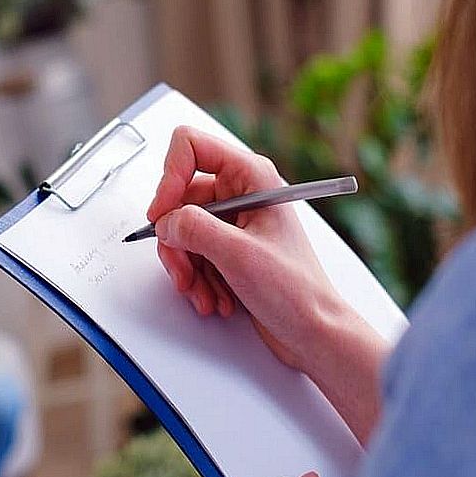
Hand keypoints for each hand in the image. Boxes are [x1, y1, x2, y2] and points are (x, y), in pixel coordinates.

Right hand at [146, 126, 347, 374]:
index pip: (191, 146)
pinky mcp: (227, 246)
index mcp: (252, 176)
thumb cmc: (296, 290)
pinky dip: (195, 278)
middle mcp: (241, 192)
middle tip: (184, 270)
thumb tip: (166, 221)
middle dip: (177, 240)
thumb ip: (195, 229)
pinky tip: (213, 297)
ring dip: (186, 266)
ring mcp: (233, 220)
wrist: (313, 330)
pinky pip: (191, 252)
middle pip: (179, 198)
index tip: (162, 213)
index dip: (169, 177)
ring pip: (181, 230)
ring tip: (204, 292)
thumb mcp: (239, 254)